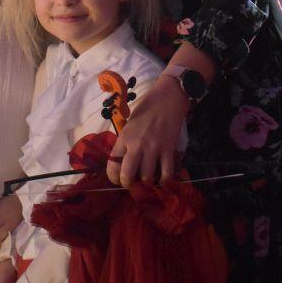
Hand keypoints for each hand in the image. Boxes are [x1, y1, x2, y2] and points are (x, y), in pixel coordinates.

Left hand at [106, 71, 186, 187]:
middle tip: (133, 182)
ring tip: (149, 177)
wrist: (168, 98)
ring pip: (147, 178)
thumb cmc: (146, 108)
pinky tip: (163, 177)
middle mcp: (136, 145)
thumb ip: (126, 142)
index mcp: (124, 138)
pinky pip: (166, 173)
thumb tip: (123, 161)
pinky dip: (165, 180)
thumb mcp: (129, 124)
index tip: (118, 179)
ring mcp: (153, 148)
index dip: (114, 178)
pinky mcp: (169, 150)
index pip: (112, 165)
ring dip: (147, 181)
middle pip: (127, 176)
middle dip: (128, 184)